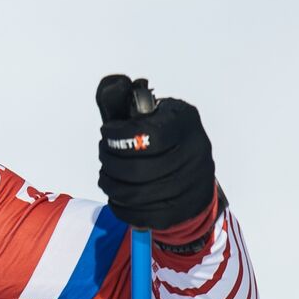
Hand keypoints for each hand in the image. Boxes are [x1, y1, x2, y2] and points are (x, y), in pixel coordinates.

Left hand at [96, 74, 215, 229]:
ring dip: (109, 181)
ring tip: (107, 171)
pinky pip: (136, 213)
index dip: (117, 137)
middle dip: (109, 160)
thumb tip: (111, 85)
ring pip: (133, 193)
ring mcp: (188, 187)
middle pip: (137, 169)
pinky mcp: (176, 211)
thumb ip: (128, 103)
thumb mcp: (153, 114)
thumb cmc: (165, 139)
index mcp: (185, 123)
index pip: (146, 136)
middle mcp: (194, 155)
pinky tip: (116, 191)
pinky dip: (118, 203)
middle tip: (104, 152)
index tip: (107, 133)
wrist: (194, 176)